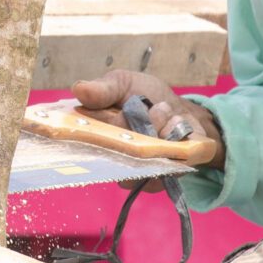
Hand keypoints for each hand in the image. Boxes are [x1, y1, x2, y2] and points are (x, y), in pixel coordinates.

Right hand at [68, 69, 222, 167]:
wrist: (183, 112)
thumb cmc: (146, 97)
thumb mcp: (123, 83)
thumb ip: (103, 89)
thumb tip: (79, 89)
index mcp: (94, 134)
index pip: (80, 143)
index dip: (91, 131)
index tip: (111, 114)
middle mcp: (110, 158)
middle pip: (112, 152)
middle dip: (134, 124)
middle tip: (153, 106)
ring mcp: (134, 172)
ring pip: (138, 161)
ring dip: (156, 129)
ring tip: (165, 110)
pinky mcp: (158, 179)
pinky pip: (162, 170)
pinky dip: (173, 141)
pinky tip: (177, 125)